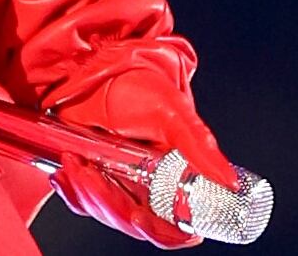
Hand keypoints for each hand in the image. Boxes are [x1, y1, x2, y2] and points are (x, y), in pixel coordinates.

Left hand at [48, 68, 238, 247]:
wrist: (97, 65)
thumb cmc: (140, 85)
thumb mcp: (172, 113)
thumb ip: (199, 147)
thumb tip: (231, 182)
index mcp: (177, 180)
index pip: (176, 229)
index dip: (162, 231)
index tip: (141, 216)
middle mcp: (149, 188)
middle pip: (134, 224)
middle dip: (111, 204)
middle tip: (93, 172)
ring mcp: (119, 185)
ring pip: (106, 214)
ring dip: (87, 192)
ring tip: (75, 159)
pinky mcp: (91, 178)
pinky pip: (81, 201)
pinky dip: (71, 189)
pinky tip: (66, 168)